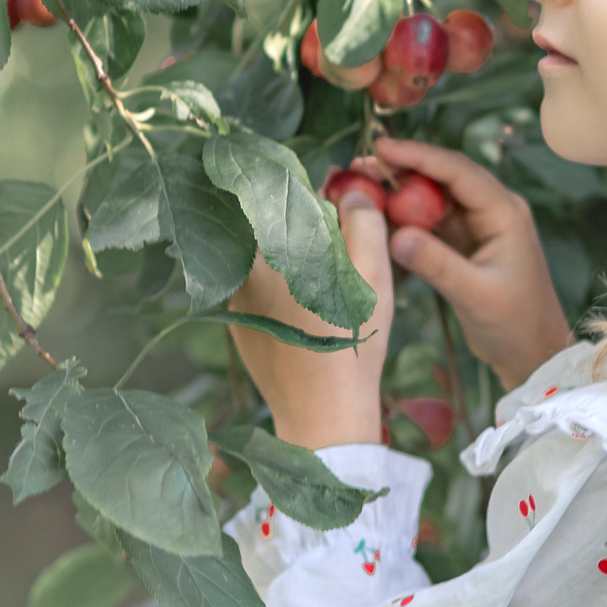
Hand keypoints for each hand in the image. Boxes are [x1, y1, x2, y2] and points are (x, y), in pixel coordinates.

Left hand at [227, 184, 391, 449]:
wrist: (323, 416)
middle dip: (301, 224)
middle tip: (336, 238)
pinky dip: (279, 286)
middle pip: (270, 226)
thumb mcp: (371, 276)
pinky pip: (257, 289)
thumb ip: (363, 223)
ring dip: (290, 255)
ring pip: (263, 259)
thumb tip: (352, 190)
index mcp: (267, 249)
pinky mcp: (238, 324)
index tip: (337, 200)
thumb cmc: (350, 343)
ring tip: (325, 275)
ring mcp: (235, 299)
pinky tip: (307, 307)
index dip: (313, 191)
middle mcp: (240, 270)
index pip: (282, 195)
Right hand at [367, 138, 573, 389]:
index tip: (380, 148)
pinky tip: (378, 220)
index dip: (419, 155)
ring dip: (401, 194)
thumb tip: (393, 234)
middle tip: (359, 168)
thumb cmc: (515, 325)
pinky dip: (406, 220)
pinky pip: (432, 223)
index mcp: (505, 213)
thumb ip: (436, 264)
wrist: (534, 355)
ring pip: (435, 199)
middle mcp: (493, 211)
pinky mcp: (466, 245)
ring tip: (361, 190)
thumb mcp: (475, 295)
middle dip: (403, 170)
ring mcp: (479, 227)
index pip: (458, 171)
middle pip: (444, 177)